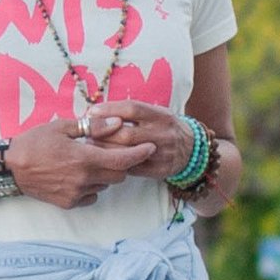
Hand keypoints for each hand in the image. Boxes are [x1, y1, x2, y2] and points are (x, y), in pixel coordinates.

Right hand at [4, 115, 155, 208]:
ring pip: (106, 185)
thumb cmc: (34, 142)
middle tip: (113, 150)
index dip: (140, 154)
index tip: (151, 147)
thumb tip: (118, 123)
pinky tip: (80, 175)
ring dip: (106, 174)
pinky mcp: (69, 203)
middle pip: (119, 175)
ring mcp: (76, 194)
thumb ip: (94, 127)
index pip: (123, 159)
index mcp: (84, 158)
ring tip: (90, 161)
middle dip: (122, 163)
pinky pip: (92, 196)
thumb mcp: (62, 127)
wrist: (9, 168)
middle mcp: (84, 179)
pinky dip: (93, 186)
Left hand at [81, 100, 195, 180]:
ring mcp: (162, 154)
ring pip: (127, 153)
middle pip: (126, 134)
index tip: (92, 112)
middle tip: (87, 133)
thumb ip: (133, 112)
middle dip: (103, 134)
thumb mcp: (156, 113)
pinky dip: (116, 164)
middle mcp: (163, 134)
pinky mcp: (159, 170)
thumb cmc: (165, 127)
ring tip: (92, 146)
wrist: (192, 150)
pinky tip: (106, 160)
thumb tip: (99, 111)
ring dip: (106, 150)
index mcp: (161, 115)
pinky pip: (132, 169)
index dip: (110, 110)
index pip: (133, 109)